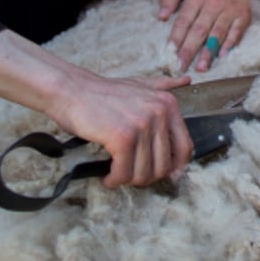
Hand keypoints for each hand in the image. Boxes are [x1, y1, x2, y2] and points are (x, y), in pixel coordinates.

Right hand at [50, 70, 193, 188]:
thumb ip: (165, 85)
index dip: (175, 167)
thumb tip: (188, 81)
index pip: (185, 147)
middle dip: (145, 176)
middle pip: (164, 166)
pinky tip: (107, 175)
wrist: (71, 90)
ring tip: (116, 173)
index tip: (163, 175)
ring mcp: (141, 126)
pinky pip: (124, 173)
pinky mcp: (122, 138)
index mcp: (168, 104)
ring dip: (127, 179)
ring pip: (144, 173)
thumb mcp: (141, 84)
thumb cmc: (102, 93)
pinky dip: (114, 179)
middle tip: (130, 173)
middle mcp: (159, 113)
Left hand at [157, 0, 252, 71]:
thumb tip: (161, 16)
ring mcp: (231, 9)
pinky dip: (229, 44)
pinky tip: (221, 55)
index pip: (184, 20)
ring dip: (209, 52)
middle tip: (181, 66)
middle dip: (189, 50)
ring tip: (201, 67)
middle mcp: (215, 1)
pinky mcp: (243, 15)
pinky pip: (236, 32)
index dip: (177, 37)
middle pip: (200, 30)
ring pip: (217, 33)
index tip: (170, 52)